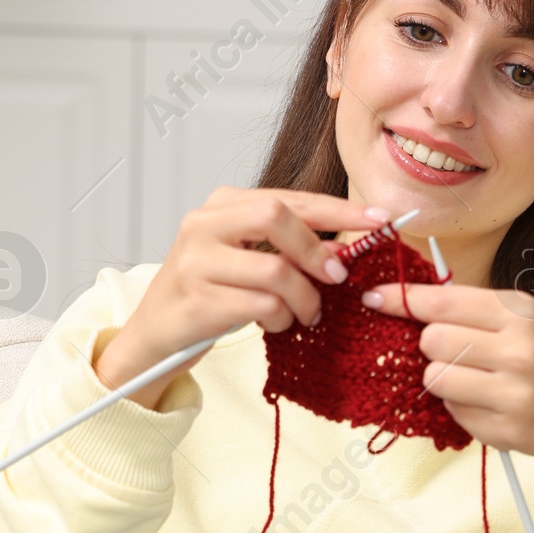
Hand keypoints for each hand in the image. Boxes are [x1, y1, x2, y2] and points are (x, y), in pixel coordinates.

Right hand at [95, 189, 384, 408]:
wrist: (155, 335)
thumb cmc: (208, 294)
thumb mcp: (245, 258)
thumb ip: (286, 246)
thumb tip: (346, 251)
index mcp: (220, 205)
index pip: (289, 197)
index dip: (338, 209)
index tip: (378, 220)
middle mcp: (203, 225)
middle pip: (277, 216)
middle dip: (317, 250)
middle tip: (337, 278)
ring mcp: (196, 262)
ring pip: (275, 269)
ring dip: (303, 298)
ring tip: (305, 314)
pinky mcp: (197, 300)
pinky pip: (260, 305)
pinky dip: (281, 318)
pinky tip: (278, 324)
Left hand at [362, 278, 533, 505]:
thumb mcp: (526, 321)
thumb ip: (475, 310)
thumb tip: (410, 299)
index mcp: (521, 313)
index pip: (445, 301)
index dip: (402, 299)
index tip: (373, 297)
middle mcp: (520, 349)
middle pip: (433, 340)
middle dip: (433, 346)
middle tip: (458, 353)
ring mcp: (513, 391)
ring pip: (434, 377)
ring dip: (441, 379)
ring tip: (471, 380)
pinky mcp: (505, 428)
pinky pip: (451, 410)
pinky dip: (458, 406)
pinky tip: (487, 404)